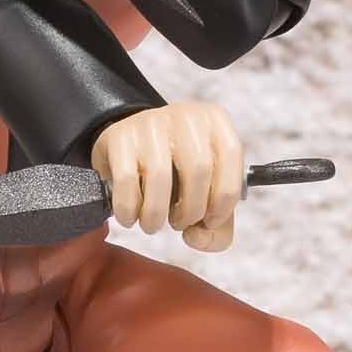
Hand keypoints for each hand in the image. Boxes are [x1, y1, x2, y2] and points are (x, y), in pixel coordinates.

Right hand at [90, 100, 244, 251]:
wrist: (131, 148)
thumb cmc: (175, 172)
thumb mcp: (206, 192)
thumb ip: (217, 227)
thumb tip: (198, 236)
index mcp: (215, 121)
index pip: (231, 157)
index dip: (224, 199)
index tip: (210, 220)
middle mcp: (185, 115)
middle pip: (198, 170)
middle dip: (190, 211)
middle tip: (179, 223)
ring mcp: (150, 122)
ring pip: (160, 176)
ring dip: (157, 215)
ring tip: (153, 224)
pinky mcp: (120, 135)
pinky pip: (127, 180)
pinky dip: (129, 209)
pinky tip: (131, 216)